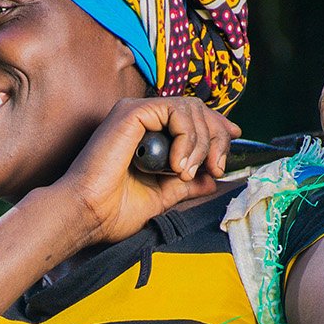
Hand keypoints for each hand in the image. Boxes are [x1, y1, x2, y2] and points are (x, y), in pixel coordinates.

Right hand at [53, 95, 241, 244]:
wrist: (89, 214)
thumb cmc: (113, 210)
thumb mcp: (163, 196)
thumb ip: (187, 184)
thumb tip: (212, 179)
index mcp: (148, 135)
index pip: (193, 117)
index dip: (217, 125)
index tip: (234, 138)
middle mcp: (143, 120)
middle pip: (198, 110)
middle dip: (216, 137)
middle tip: (216, 167)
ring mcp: (136, 113)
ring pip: (191, 109)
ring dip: (200, 142)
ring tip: (186, 172)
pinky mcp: (132, 112)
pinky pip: (175, 111)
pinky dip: (185, 137)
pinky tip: (176, 163)